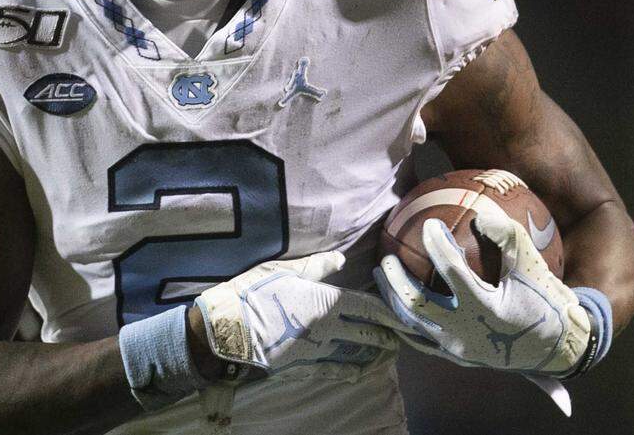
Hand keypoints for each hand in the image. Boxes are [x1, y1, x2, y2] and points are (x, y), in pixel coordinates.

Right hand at [194, 251, 404, 381]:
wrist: (228, 330)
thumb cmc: (254, 293)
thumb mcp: (285, 271)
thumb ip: (317, 268)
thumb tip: (342, 260)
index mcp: (325, 301)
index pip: (366, 307)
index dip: (387, 311)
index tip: (405, 313)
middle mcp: (327, 328)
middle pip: (366, 332)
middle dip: (386, 333)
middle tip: (404, 335)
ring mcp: (316, 350)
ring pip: (353, 351)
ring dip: (373, 351)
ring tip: (389, 351)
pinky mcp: (303, 366)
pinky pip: (332, 370)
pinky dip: (349, 371)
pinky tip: (360, 372)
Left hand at [374, 214, 590, 375]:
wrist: (559, 348)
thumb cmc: (546, 301)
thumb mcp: (532, 266)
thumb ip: (509, 236)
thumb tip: (481, 213)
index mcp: (487, 310)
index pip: (453, 273)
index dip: (438, 246)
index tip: (429, 224)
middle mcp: (467, 333)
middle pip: (418, 304)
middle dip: (397, 280)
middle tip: (387, 257)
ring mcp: (459, 348)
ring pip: (414, 324)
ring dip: (393, 299)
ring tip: (381, 275)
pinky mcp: (457, 356)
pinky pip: (422, 338)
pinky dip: (406, 319)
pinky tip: (396, 302)